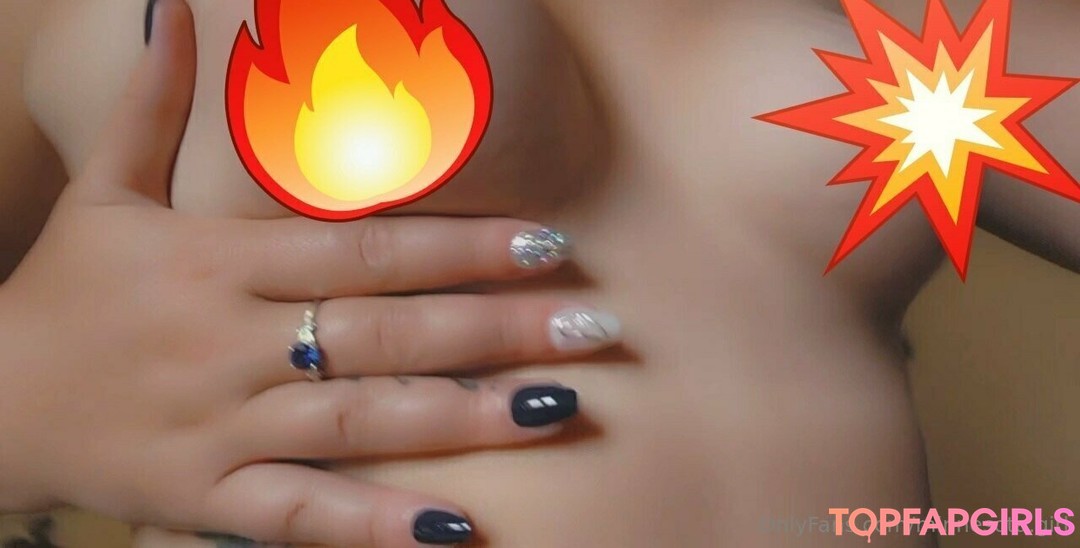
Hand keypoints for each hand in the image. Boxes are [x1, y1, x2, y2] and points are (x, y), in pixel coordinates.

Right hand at [0, 0, 618, 544]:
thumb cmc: (63, 295)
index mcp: (217, 262)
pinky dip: (376, 525)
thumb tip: (172, 7)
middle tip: (592, 325)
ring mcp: (221, 425)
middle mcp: (228, 342)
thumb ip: (152, 103)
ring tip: (558, 408)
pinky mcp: (205, 495)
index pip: (363, 251)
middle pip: (384, 332)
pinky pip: (301, 514)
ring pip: (360, 421)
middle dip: (494, 328)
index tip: (548, 244)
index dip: (459, 247)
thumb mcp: (102, 191)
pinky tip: (456, 528)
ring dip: (465, 417)